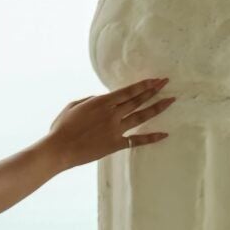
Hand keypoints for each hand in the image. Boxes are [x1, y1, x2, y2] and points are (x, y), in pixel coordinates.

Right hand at [46, 77, 173, 169]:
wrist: (59, 149)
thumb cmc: (62, 127)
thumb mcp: (74, 106)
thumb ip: (91, 100)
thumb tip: (102, 99)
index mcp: (102, 102)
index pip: (128, 91)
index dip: (143, 85)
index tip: (155, 80)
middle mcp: (112, 114)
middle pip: (138, 100)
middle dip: (153, 91)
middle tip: (166, 83)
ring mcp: (115, 129)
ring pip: (141, 116)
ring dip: (157, 108)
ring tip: (170, 101)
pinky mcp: (115, 144)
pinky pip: (137, 140)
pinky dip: (151, 138)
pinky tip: (164, 134)